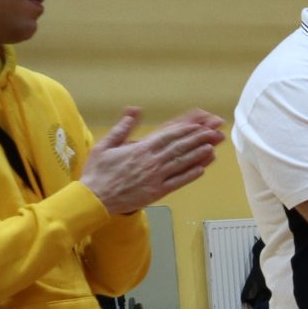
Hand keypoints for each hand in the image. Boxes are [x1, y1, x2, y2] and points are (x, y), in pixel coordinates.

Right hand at [76, 108, 224, 215]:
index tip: (198, 125)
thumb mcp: (105, 145)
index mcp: (140, 149)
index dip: (185, 130)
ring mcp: (156, 178)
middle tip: (213, 133)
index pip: (168, 136)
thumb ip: (122, 127)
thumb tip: (134, 110)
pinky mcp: (157, 192)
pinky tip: (202, 169)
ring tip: (212, 147)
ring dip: (198, 155)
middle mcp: (151, 162)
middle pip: (179, 148)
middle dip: (197, 139)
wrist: (95, 198)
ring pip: (182, 164)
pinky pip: (178, 182)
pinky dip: (190, 175)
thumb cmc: (97, 172)